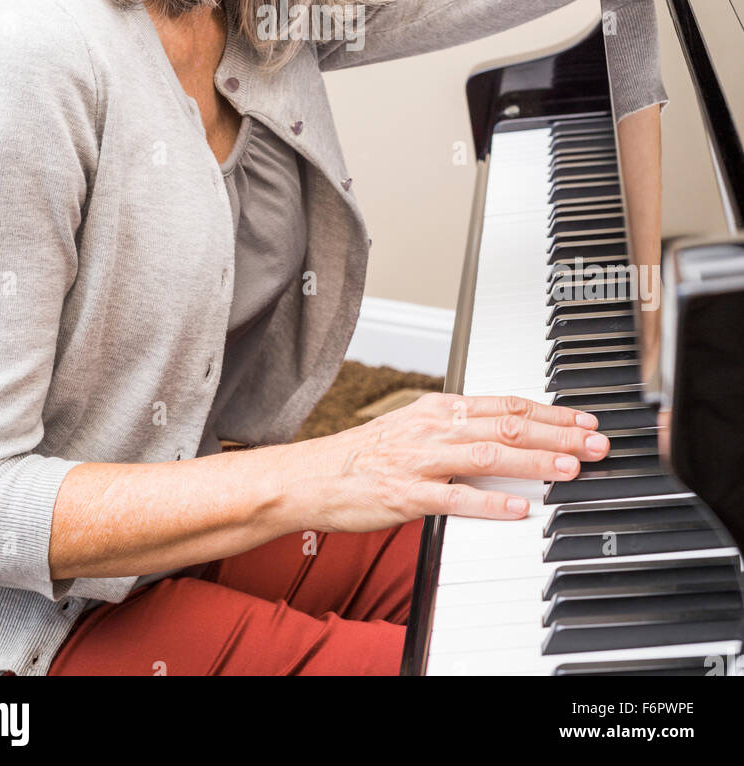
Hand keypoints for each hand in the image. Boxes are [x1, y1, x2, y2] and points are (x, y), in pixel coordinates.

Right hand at [292, 392, 608, 530]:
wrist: (316, 475)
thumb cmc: (369, 454)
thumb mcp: (417, 426)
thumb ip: (461, 428)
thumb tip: (509, 431)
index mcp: (441, 409)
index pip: (507, 405)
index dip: (550, 413)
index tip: (584, 421)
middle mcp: (435, 428)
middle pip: (508, 427)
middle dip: (558, 434)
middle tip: (595, 444)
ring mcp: (422, 460)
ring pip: (489, 455)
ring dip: (535, 462)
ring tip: (570, 468)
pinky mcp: (408, 495)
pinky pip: (456, 498)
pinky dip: (490, 502)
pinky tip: (519, 506)